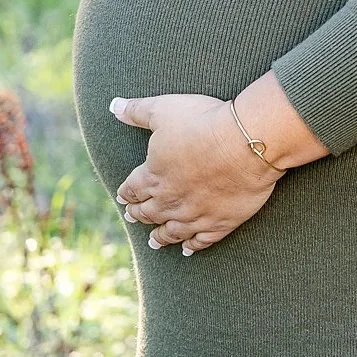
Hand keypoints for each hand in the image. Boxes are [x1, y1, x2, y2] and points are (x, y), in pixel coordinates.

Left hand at [110, 93, 281, 252]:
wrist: (244, 143)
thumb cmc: (203, 122)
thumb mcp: (163, 109)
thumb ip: (136, 111)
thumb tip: (113, 106)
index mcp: (153, 175)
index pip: (132, 189)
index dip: (126, 193)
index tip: (123, 198)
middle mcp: (170, 200)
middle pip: (148, 212)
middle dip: (139, 214)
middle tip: (132, 217)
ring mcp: (195, 215)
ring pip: (171, 231)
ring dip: (160, 237)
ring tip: (153, 241)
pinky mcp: (220, 223)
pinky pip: (201, 241)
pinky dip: (192, 246)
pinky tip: (187, 250)